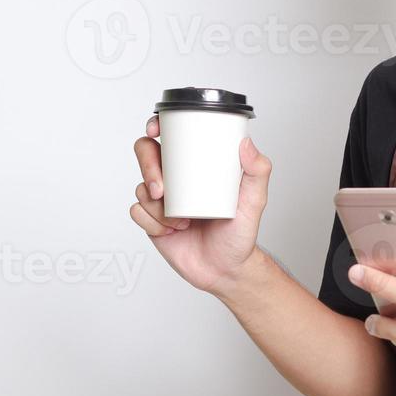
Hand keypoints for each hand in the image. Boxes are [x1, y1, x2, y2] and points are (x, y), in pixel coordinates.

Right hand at [129, 115, 272, 297]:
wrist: (226, 269)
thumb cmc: (240, 233)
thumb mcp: (255, 200)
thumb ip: (258, 170)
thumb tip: (246, 143)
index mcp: (197, 165)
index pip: (171, 136)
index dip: (156, 126)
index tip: (156, 130)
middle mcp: (176, 178)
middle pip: (145, 154)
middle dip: (148, 168)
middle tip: (162, 189)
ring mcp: (162, 199)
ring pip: (141, 188)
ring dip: (156, 206)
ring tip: (180, 221)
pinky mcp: (152, 221)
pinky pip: (137, 212)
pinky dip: (151, 223)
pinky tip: (170, 230)